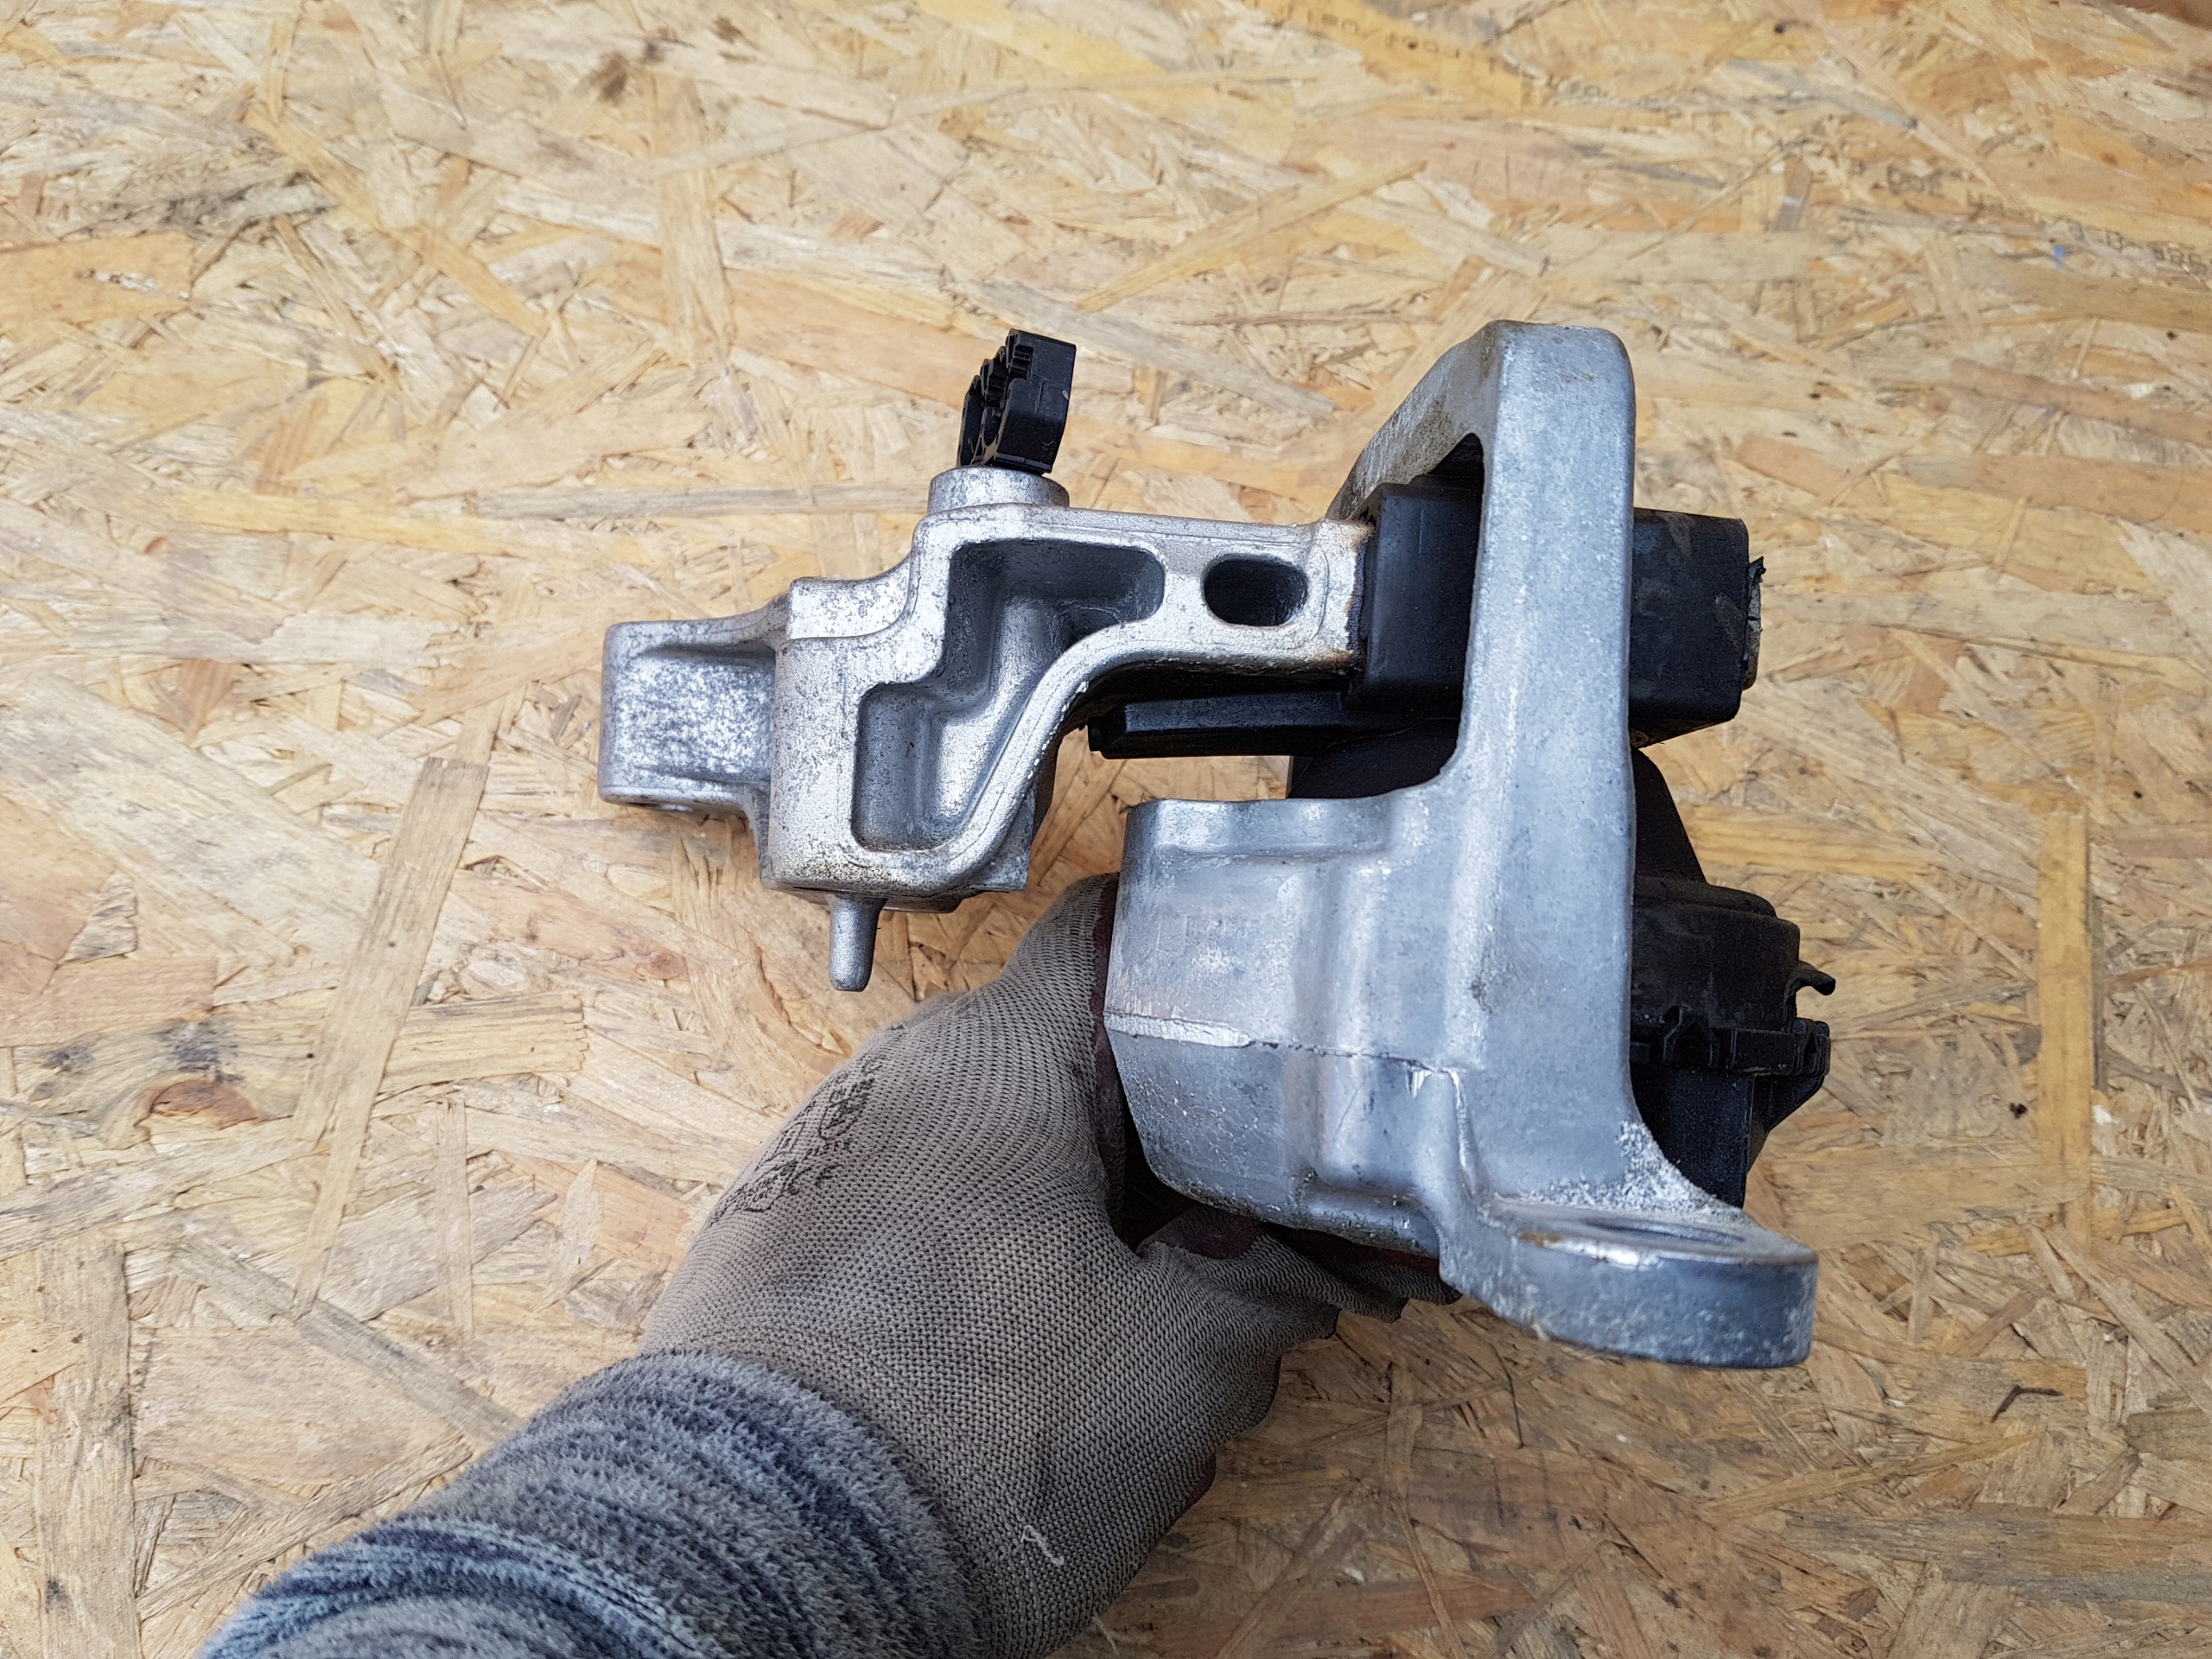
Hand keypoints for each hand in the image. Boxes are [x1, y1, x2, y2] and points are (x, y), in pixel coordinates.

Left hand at [641, 876, 1442, 1657]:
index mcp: (996, 1060)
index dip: (1200, 958)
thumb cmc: (962, 1441)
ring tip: (1133, 1322)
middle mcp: (896, 1077)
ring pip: (994, 1151)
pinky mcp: (777, 1243)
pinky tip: (1023, 1363)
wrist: (746, 1557)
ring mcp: (825, 1157)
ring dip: (1072, 1216)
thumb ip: (1277, 1288)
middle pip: (1063, 1064)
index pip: (1109, 931)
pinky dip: (984, 1261)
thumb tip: (1348, 1259)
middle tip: (1236, 1232)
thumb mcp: (1175, 1369)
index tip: (1265, 1009)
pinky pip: (916, 1216)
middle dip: (1156, 1144)